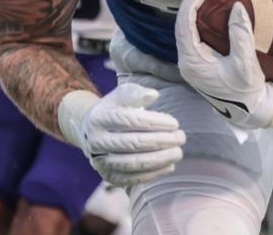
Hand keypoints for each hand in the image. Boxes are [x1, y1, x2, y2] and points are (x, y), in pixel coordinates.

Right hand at [58, 83, 184, 186]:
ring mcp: (99, 162)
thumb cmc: (114, 108)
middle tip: (181, 137)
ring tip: (178, 153)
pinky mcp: (107, 177)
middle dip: (161, 141)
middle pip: (132, 143)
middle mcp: (95, 141)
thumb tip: (153, 95)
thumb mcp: (122, 94)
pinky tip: (169, 166)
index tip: (174, 123)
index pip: (129, 120)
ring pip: (132, 164)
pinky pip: (131, 179)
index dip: (155, 122)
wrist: (91, 131)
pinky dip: (152, 174)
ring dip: (159, 160)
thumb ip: (136, 93)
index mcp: (99, 118)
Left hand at [175, 0, 272, 129]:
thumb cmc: (246, 90)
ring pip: (185, 32)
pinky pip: (192, 38)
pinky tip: (209, 14)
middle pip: (181, 27)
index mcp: (192, 63)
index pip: (183, 28)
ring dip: (193, 13)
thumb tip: (237, 7)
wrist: (247, 110)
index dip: (190, 5)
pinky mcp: (197, 63)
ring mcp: (190, 64)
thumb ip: (240, 35)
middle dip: (190, 5)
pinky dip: (198, 23)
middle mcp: (186, 63)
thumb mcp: (246, 63)